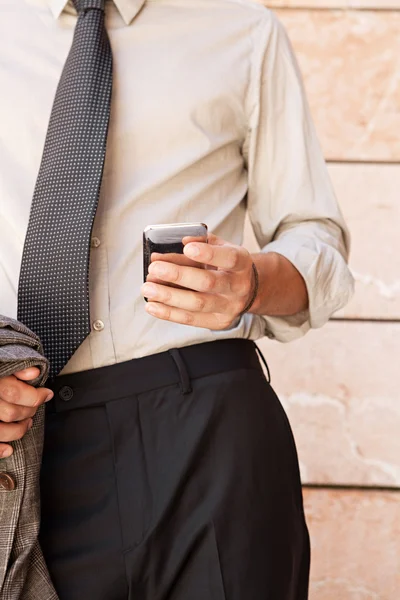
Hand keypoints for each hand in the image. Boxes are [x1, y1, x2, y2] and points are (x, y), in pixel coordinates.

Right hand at [0, 368, 52, 457]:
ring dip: (18, 431)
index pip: (15, 393)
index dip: (36, 396)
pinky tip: (9, 449)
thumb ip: (14, 369)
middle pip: (11, 413)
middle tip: (34, 407)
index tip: (47, 394)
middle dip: (28, 412)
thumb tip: (34, 373)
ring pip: (0, 430)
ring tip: (26, 424)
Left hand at [141, 233, 255, 329]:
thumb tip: (182, 241)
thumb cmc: (227, 265)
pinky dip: (168, 313)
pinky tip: (152, 305)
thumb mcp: (222, 248)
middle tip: (154, 268)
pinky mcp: (218, 322)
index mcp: (241, 263)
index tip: (186, 248)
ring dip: (168, 296)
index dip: (208, 254)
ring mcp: (229, 307)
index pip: (229, 258)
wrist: (247, 291)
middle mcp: (238, 287)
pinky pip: (190, 319)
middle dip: (178, 275)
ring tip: (147, 288)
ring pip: (197, 304)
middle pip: (208, 283)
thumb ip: (203, 242)